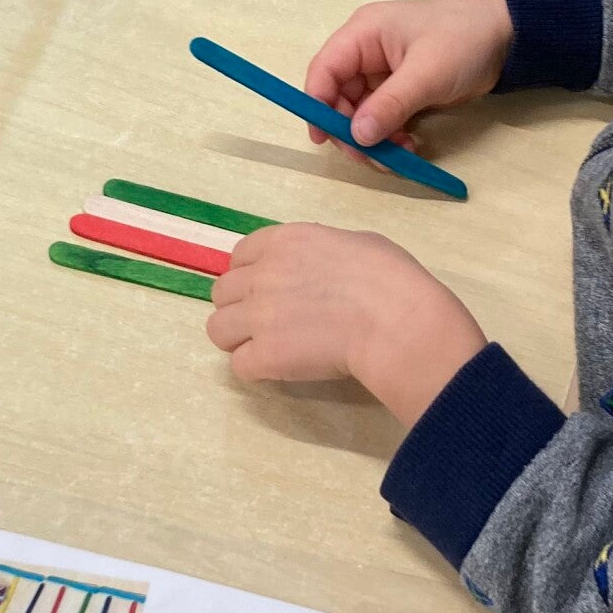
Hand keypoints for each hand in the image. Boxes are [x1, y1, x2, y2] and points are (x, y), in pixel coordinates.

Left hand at [207, 224, 486, 423]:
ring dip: (239, 340)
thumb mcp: (358, 243)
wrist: (394, 321)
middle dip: (240, 308)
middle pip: (222, 293)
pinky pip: (239, 366)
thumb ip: (325, 252)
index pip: (239, 256)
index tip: (266, 290)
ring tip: (267, 350)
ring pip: (218, 330)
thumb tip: (324, 267)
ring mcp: (258, 316)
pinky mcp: (264, 355)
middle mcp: (262, 275)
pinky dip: (256, 369)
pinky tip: (280, 370)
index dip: (249, 275)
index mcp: (284, 242)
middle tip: (268, 324)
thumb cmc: (390, 279)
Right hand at [304, 0, 512, 151]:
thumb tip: (356, 137)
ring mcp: (383, 74)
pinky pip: (382, 119)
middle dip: (351, 131)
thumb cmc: (465, 39)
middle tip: (372, 157)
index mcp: (363, 34)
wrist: (508, 35)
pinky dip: (390, 137)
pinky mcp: (401, 90)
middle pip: (338, 98)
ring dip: (373, 139)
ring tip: (398, 155)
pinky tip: (409, 146)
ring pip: (360, 114)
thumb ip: (389, 105)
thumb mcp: (426, 73)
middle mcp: (366, 53)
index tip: (322, 138)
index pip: (324, 71)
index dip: (316, 104)